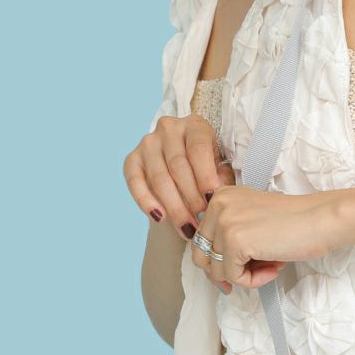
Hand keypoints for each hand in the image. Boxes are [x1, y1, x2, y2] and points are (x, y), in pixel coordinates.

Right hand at [122, 114, 235, 239]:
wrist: (186, 161)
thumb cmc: (208, 165)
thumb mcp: (221, 166)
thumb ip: (222, 178)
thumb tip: (217, 197)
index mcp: (195, 126)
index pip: (198, 149)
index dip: (204, 176)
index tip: (212, 200)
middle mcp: (169, 129)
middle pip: (178, 166)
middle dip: (191, 198)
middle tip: (202, 221)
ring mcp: (148, 143)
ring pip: (159, 177)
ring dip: (173, 206)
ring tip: (187, 228)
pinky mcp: (132, 159)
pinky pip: (134, 181)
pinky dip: (145, 201)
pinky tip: (159, 218)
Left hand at [190, 182, 336, 289]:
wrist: (321, 219)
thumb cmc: (296, 222)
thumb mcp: (253, 220)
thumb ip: (232, 234)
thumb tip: (215, 272)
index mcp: (220, 197)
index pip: (202, 239)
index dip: (221, 260)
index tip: (242, 268)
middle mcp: (217, 205)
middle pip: (201, 256)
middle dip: (226, 272)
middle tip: (252, 275)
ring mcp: (224, 222)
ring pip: (216, 270)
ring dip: (244, 276)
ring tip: (270, 267)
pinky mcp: (235, 241)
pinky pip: (233, 276)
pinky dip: (253, 281)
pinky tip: (274, 268)